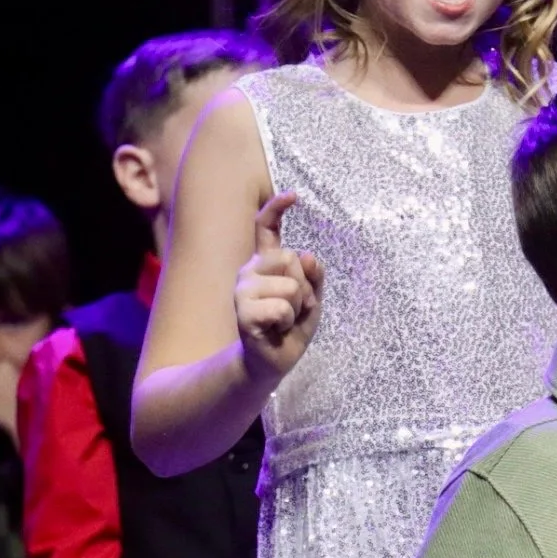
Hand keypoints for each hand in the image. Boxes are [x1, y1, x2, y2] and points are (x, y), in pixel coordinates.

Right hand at [235, 191, 324, 383]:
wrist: (272, 362)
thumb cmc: (290, 327)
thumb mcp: (311, 299)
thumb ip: (313, 276)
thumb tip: (306, 255)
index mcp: (265, 264)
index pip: (266, 228)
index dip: (277, 208)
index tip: (293, 195)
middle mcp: (250, 270)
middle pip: (290, 257)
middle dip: (305, 286)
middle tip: (295, 308)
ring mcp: (243, 290)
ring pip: (290, 285)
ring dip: (298, 308)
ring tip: (285, 321)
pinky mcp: (243, 312)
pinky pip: (282, 307)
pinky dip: (289, 322)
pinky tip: (276, 329)